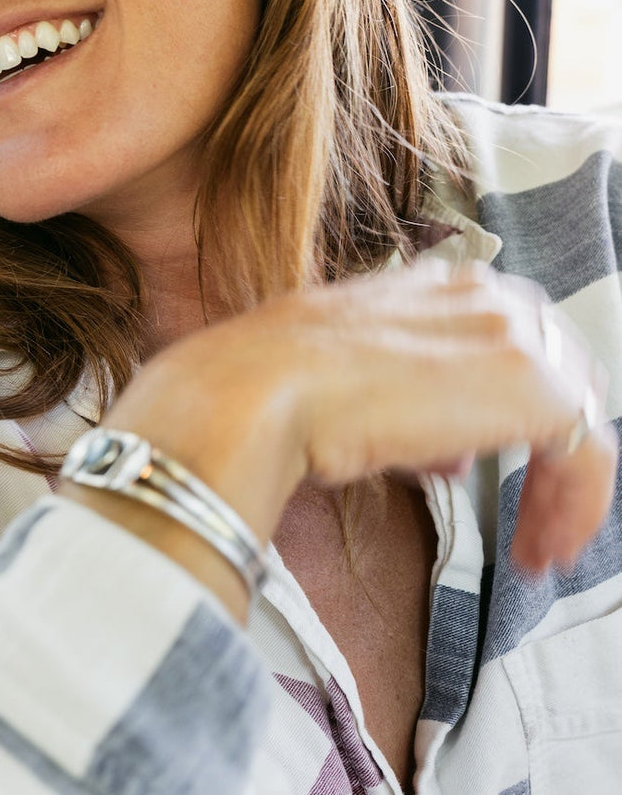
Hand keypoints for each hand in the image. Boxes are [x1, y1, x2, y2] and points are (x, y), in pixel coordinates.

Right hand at [69, 259, 615, 609]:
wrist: (249, 394)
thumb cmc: (258, 390)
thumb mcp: (334, 381)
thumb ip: (399, 399)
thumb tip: (445, 456)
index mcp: (423, 285)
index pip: (502, 339)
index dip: (505, 410)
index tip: (481, 472)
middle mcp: (473, 294)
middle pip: (553, 371)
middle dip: (546, 447)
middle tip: (528, 518)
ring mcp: (506, 332)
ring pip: (575, 411)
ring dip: (560, 487)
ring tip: (534, 546)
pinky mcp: (531, 383)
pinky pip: (586, 450)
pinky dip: (575, 506)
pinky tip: (538, 550)